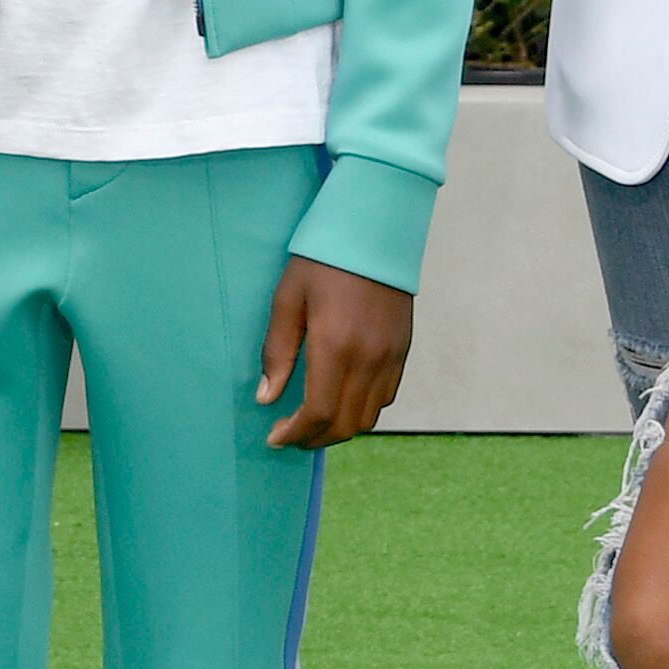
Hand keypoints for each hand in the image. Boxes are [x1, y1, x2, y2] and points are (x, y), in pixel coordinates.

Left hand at [256, 258, 411, 450]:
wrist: (375, 229)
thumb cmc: (322, 258)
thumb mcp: (287, 298)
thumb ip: (277, 352)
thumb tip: (266, 398)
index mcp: (335, 345)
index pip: (318, 412)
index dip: (295, 434)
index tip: (275, 438)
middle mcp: (369, 358)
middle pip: (345, 424)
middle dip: (315, 439)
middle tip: (290, 436)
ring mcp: (391, 356)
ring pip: (368, 417)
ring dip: (339, 429)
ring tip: (313, 423)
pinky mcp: (402, 349)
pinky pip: (385, 397)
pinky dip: (361, 410)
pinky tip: (340, 400)